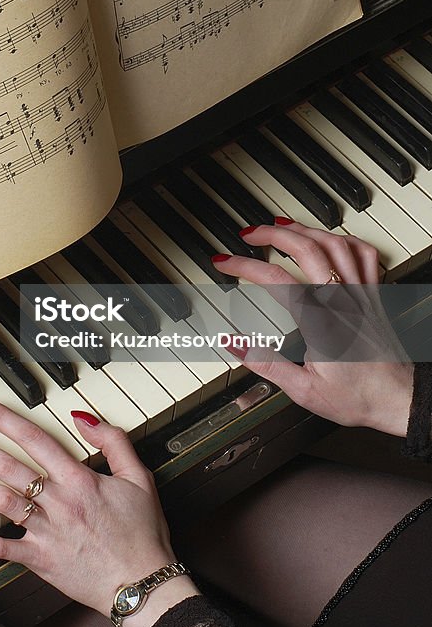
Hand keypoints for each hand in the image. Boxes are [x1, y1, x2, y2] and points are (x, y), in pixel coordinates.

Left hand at [0, 401, 198, 626]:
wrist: (144, 587)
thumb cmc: (142, 534)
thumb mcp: (139, 477)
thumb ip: (113, 441)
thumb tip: (83, 417)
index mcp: (80, 480)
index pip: (35, 440)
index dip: (5, 420)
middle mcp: (58, 503)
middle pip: (9, 468)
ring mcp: (45, 533)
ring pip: (0, 502)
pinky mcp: (38, 560)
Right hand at [213, 220, 413, 437]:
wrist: (400, 401)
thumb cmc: (358, 398)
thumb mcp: (303, 389)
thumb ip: (265, 363)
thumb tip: (233, 343)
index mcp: (320, 321)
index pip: (275, 280)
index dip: (244, 266)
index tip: (225, 262)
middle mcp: (342, 301)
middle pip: (306, 249)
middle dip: (272, 233)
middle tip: (249, 234)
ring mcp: (361, 295)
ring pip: (335, 244)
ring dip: (304, 229)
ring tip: (282, 225)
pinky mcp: (374, 297)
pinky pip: (365, 256)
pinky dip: (345, 240)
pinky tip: (330, 238)